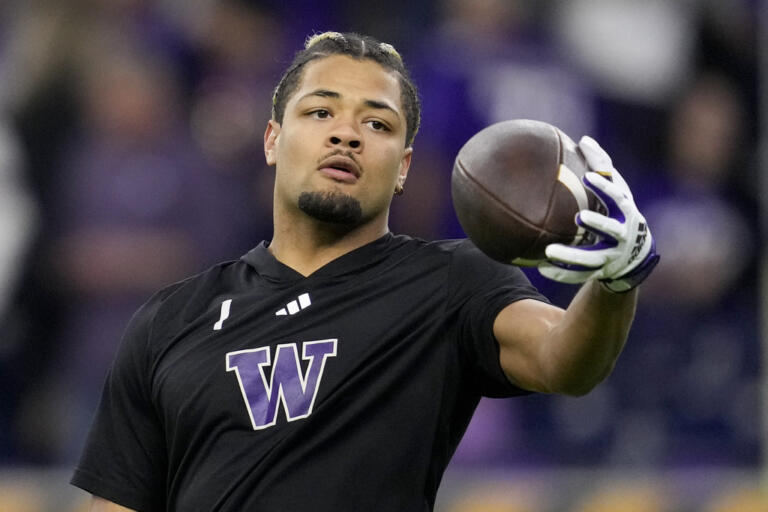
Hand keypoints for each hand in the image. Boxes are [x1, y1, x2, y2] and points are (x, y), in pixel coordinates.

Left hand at [538, 136, 658, 291]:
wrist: (633, 256)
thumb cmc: (618, 213)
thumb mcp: (617, 192)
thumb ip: (603, 167)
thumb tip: (583, 140)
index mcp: (625, 212)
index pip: (619, 197)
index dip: (605, 187)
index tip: (588, 176)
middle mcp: (622, 235)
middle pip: (611, 230)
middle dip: (597, 224)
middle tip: (578, 218)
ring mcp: (612, 255)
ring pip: (592, 258)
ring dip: (571, 255)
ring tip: (549, 251)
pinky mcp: (600, 271)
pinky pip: (579, 274)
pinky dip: (562, 272)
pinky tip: (542, 268)